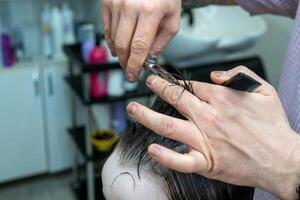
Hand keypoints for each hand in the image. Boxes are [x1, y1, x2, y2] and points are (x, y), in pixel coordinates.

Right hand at [102, 0, 180, 81]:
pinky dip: (112, 40)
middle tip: (129, 70)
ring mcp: (116, 3)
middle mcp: (130, 6)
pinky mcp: (107, 1)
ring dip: (119, 52)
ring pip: (113, 38)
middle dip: (125, 63)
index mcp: (150, 12)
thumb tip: (148, 58)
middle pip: (123, 46)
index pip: (139, 48)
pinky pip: (106, 28)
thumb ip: (161, 41)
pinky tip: (118, 45)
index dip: (134, 66)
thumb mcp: (172, 18)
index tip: (132, 76)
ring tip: (126, 56)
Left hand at [127, 66, 299, 198]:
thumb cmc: (272, 127)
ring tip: (133, 109)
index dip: (176, 82)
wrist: (282, 159)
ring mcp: (205, 140)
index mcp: (221, 99)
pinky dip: (165, 156)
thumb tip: (215, 75)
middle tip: (147, 84)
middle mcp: (208, 117)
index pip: (190, 86)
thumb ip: (239, 75)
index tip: (166, 80)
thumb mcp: (264, 90)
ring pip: (169, 125)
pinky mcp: (207, 162)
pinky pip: (181, 160)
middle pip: (175, 99)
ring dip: (147, 116)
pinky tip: (152, 149)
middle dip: (157, 89)